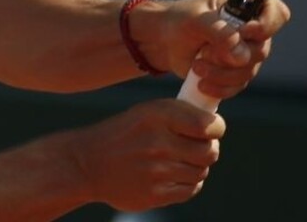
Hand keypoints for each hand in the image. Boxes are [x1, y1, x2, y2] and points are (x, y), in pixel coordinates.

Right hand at [65, 99, 224, 210]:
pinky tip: (174, 175)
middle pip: (210, 151)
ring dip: (196, 166)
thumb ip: (180, 115)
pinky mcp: (156, 194)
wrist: (89, 164)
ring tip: (180, 160)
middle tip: (199, 146)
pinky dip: (188, 183)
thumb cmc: (124, 134)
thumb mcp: (146, 113)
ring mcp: (157, 171)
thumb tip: (216, 124)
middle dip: (209, 148)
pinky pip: (190, 189)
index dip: (217, 128)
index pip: (208, 125)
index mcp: (158, 116)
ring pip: (201, 171)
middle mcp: (158, 143)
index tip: (213, 129)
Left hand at [133, 0, 290, 99]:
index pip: (277, 13)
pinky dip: (220, 87)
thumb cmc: (180, 21)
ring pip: (249, 71)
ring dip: (222, 74)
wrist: (164, 42)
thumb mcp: (196, 20)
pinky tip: (201, 84)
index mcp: (248, 5)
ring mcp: (246, 52)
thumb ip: (219, 32)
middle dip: (230, 56)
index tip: (243, 32)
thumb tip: (241, 56)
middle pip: (261, 50)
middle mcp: (253, 29)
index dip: (266, 26)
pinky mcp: (236, 72)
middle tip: (203, 53)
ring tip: (197, 67)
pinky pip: (238, 86)